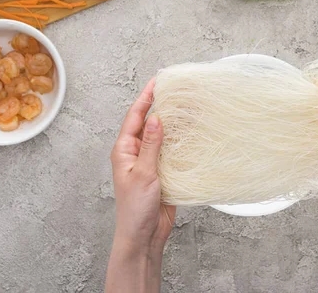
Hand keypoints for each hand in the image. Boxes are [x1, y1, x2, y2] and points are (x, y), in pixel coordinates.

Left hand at [110, 78, 175, 251]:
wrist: (143, 235)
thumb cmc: (135, 208)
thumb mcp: (143, 173)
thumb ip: (150, 145)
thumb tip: (155, 118)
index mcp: (124, 150)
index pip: (135, 117)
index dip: (145, 98)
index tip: (157, 82)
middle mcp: (136, 153)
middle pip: (149, 123)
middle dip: (161, 107)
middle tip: (176, 91)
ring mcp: (150, 162)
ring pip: (162, 137)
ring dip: (173, 124)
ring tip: (188, 108)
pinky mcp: (163, 172)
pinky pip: (172, 152)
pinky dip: (181, 142)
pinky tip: (193, 135)